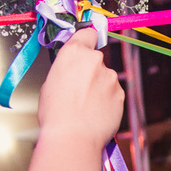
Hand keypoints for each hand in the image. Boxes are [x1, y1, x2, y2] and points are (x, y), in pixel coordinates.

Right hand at [37, 28, 124, 145]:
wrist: (73, 137)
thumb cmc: (56, 114)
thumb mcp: (50, 83)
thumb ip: (66, 69)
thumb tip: (71, 72)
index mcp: (74, 53)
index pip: (87, 33)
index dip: (87, 38)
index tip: (87, 42)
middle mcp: (95, 60)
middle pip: (96, 59)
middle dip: (90, 71)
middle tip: (79, 89)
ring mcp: (110, 77)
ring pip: (105, 78)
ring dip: (99, 88)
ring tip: (85, 106)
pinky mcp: (120, 94)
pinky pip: (113, 94)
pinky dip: (107, 101)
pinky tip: (95, 113)